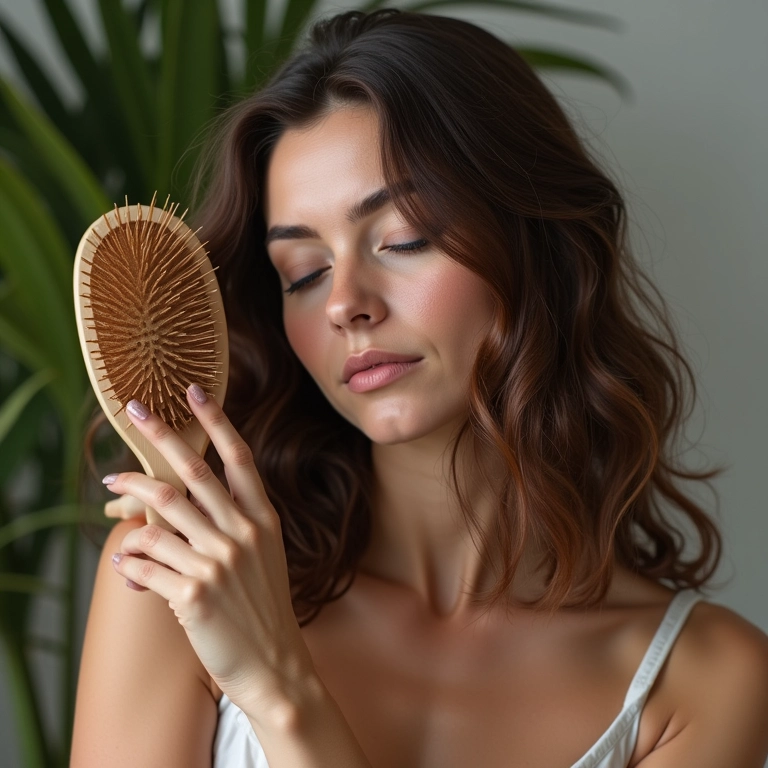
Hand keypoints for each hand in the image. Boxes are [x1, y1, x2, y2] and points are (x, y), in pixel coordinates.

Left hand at [104, 384, 315, 719]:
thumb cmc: (264, 605)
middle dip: (158, 435)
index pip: (238, 457)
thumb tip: (185, 502)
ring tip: (112, 491)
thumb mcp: (264, 554)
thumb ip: (234, 522)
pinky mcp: (194, 595)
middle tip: (134, 410)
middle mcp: (243, 533)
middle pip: (191, 471)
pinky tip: (127, 569)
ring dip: (128, 499)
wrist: (275, 663)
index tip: (193, 391)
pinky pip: (145, 565)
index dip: (215, 421)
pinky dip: (130, 563)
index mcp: (263, 518)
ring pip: (157, 515)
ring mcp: (219, 562)